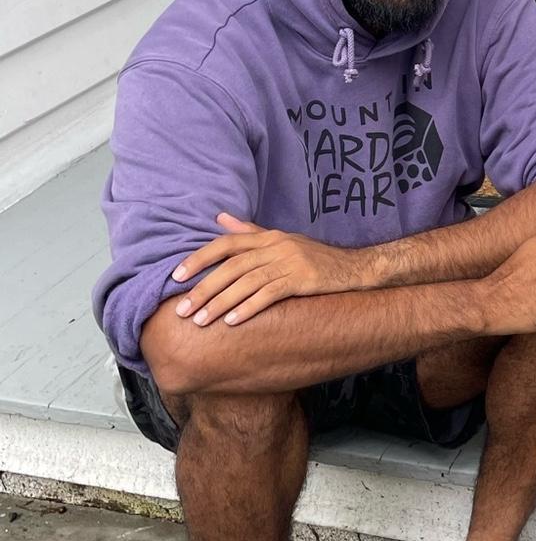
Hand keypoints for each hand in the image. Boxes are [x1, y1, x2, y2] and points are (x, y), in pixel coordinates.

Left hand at [170, 214, 365, 327]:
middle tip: (181, 310)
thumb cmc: (316, 257)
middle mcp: (277, 246)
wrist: (355, 268)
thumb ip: (250, 232)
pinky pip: (270, 294)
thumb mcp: (283, 240)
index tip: (176, 277)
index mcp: (269, 237)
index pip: (227, 243)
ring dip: (221, 302)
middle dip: (204, 288)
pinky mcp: (304, 279)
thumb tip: (219, 217)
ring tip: (201, 321)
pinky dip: (250, 307)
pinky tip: (233, 322)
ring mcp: (291, 262)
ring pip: (247, 282)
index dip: (200, 259)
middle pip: (233, 266)